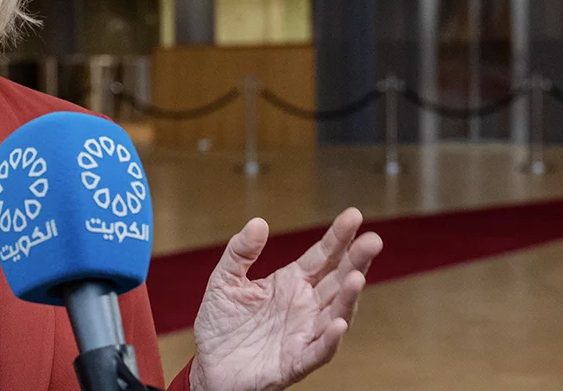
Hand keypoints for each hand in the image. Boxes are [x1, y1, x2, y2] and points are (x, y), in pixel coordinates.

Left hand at [189, 208, 383, 390]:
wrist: (210, 366)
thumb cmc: (221, 324)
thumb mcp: (225, 280)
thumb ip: (240, 252)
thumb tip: (258, 222)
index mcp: (291, 283)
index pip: (322, 256)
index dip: (338, 237)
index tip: (354, 215)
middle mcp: (304, 306)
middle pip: (337, 279)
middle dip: (356, 260)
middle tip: (373, 240)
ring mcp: (304, 333)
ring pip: (335, 312)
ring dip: (349, 297)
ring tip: (357, 277)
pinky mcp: (296, 362)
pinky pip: (318, 350)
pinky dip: (330, 339)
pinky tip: (339, 323)